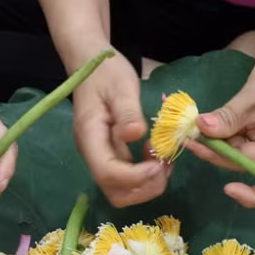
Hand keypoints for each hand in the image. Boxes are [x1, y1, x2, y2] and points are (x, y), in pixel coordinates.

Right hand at [71, 52, 170, 206]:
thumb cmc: (106, 72)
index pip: (107, 173)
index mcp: (89, 137)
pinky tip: (158, 155)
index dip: (135, 177)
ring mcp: (101, 156)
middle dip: (143, 188)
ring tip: (164, 161)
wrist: (90, 63)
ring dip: (147, 184)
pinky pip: (127, 178)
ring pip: (121, 191)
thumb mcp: (121, 86)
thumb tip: (136, 135)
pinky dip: (146, 175)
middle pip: (114, 192)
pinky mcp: (111, 154)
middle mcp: (92, 153)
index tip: (159, 164)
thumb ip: (128, 112)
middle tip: (165, 166)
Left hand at [185, 23, 254, 208]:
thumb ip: (231, 116)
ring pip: (239, 150)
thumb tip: (202, 130)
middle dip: (220, 156)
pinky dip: (221, 130)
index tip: (228, 187)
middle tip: (190, 142)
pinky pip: (238, 135)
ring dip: (216, 143)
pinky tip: (202, 124)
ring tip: (190, 131)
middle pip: (250, 166)